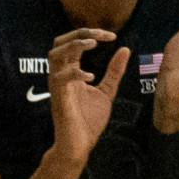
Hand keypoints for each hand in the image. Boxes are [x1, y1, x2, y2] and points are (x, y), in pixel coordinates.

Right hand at [48, 28, 128, 168]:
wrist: (80, 145)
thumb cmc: (88, 120)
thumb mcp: (107, 91)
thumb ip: (114, 71)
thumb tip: (125, 48)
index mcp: (71, 73)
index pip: (74, 44)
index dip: (91, 34)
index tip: (112, 36)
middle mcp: (61, 76)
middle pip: (58, 43)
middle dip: (78, 33)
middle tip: (99, 36)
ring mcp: (58, 87)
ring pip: (54, 56)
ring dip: (73, 46)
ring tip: (92, 44)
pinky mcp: (59, 99)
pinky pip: (59, 79)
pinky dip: (74, 73)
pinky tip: (91, 76)